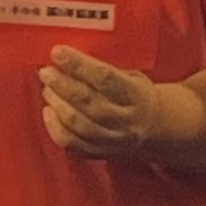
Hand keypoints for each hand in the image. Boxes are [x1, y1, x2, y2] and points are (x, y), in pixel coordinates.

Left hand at [38, 47, 186, 157]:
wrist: (158, 128)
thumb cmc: (135, 94)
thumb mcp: (131, 76)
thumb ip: (103, 71)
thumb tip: (65, 59)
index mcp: (136, 94)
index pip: (104, 77)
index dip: (78, 64)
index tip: (57, 52)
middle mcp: (126, 120)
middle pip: (88, 102)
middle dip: (62, 84)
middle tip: (46, 71)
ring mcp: (114, 140)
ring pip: (79, 124)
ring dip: (57, 104)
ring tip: (47, 89)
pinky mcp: (101, 153)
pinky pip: (73, 144)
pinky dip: (55, 128)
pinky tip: (48, 112)